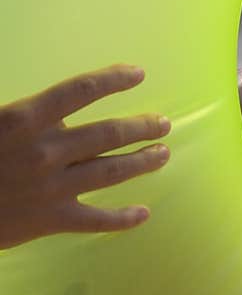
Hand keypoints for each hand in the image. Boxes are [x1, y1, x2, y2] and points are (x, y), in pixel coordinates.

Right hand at [0, 64, 170, 248]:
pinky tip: (144, 213)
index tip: (138, 73)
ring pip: (111, 171)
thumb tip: (56, 105)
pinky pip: (95, 221)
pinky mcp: (50, 219)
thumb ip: (25, 112)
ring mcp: (51, 187)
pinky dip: (122, 219)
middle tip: (163, 123)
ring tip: (164, 154)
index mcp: (25, 118)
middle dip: (141, 127)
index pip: (81, 90)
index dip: (114, 79)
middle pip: (107, 133)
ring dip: (143, 162)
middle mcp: (45, 150)